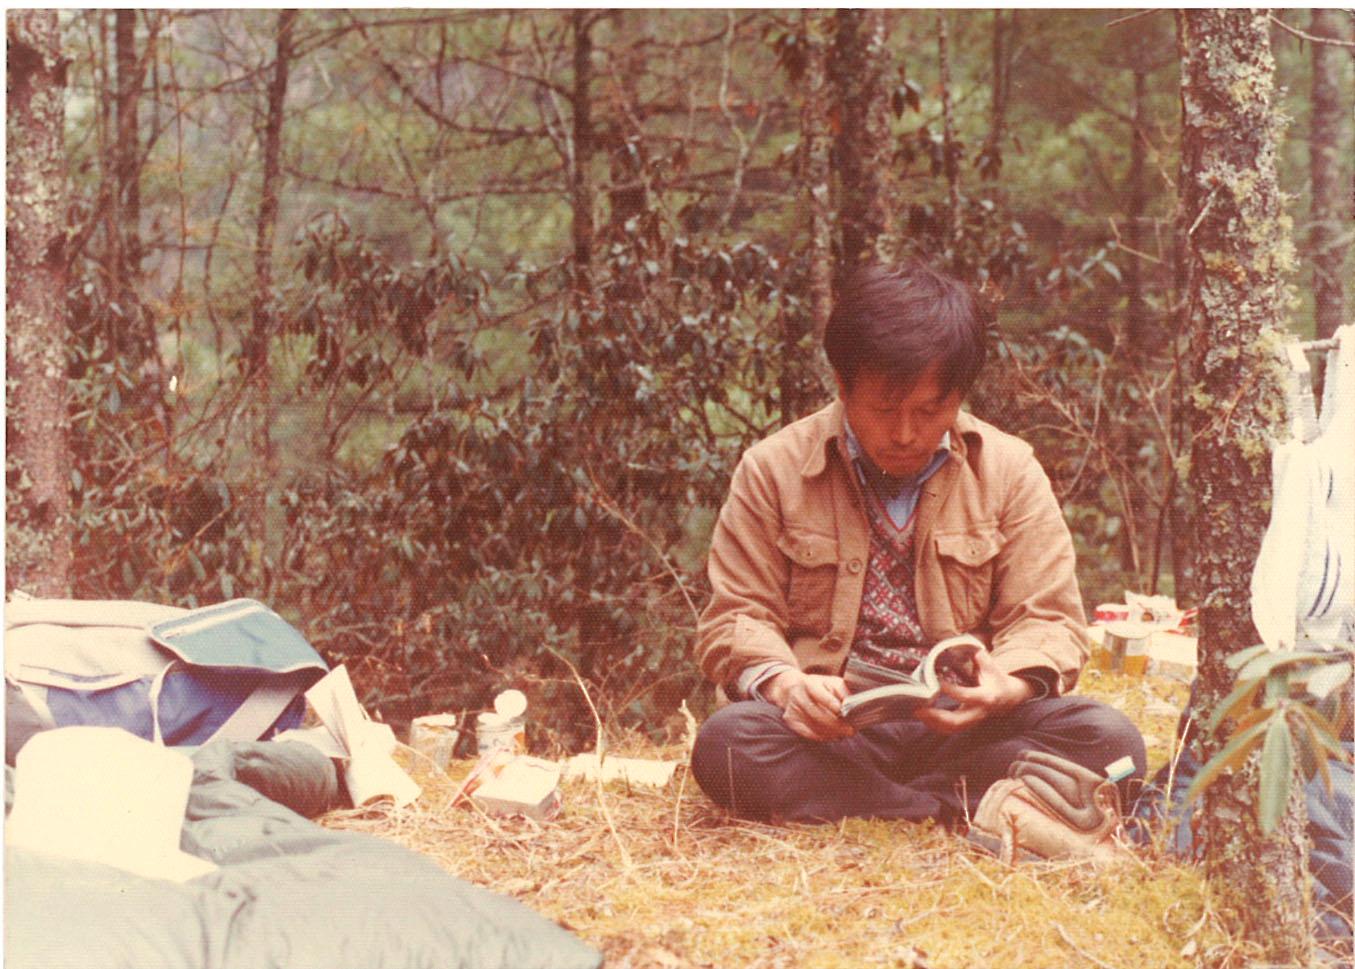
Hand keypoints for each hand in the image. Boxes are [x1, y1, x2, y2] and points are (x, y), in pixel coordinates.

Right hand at [763, 668, 854, 741]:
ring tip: (844, 734)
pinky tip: (832, 737)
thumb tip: (852, 703)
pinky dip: (821, 737)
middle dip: (836, 724)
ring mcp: (793, 708)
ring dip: (831, 732)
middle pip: (817, 713)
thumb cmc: (817, 686)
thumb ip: (842, 691)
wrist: (792, 688)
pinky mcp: (790, 720)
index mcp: (809, 683)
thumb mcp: (830, 682)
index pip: (819, 694)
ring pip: (813, 725)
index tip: (842, 711)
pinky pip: (806, 733)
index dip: (830, 703)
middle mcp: (798, 695)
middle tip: (850, 730)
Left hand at [912, 649, 1033, 734]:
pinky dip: (935, 725)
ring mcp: (973, 721)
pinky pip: (950, 730)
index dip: (950, 690)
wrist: (1011, 697)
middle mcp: (979, 712)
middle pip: (956, 721)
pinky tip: (923, 717)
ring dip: (932, 723)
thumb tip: (962, 645)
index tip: (935, 682)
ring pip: (951, 729)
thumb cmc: (997, 679)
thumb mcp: (992, 666)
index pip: (965, 695)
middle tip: (918, 708)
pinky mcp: (968, 724)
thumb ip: (979, 657)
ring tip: (916, 712)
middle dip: (936, 717)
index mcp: (986, 697)